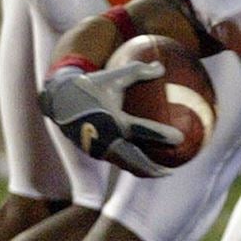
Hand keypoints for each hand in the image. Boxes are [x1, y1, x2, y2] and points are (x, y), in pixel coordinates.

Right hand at [39, 61, 183, 177]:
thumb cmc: (92, 84)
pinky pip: (117, 160)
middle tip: (170, 171)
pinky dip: (132, 165)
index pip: (142, 130)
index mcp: (114, 120)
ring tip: (161, 173)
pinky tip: (144, 163)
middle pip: (134, 160)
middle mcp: (106, 138)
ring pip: (125, 164)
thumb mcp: (114, 75)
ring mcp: (99, 148)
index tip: (180, 139)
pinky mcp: (94, 152)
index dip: (161, 135)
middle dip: (153, 168)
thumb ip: (138, 71)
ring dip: (143, 171)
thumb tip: (161, 66)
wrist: (60, 99)